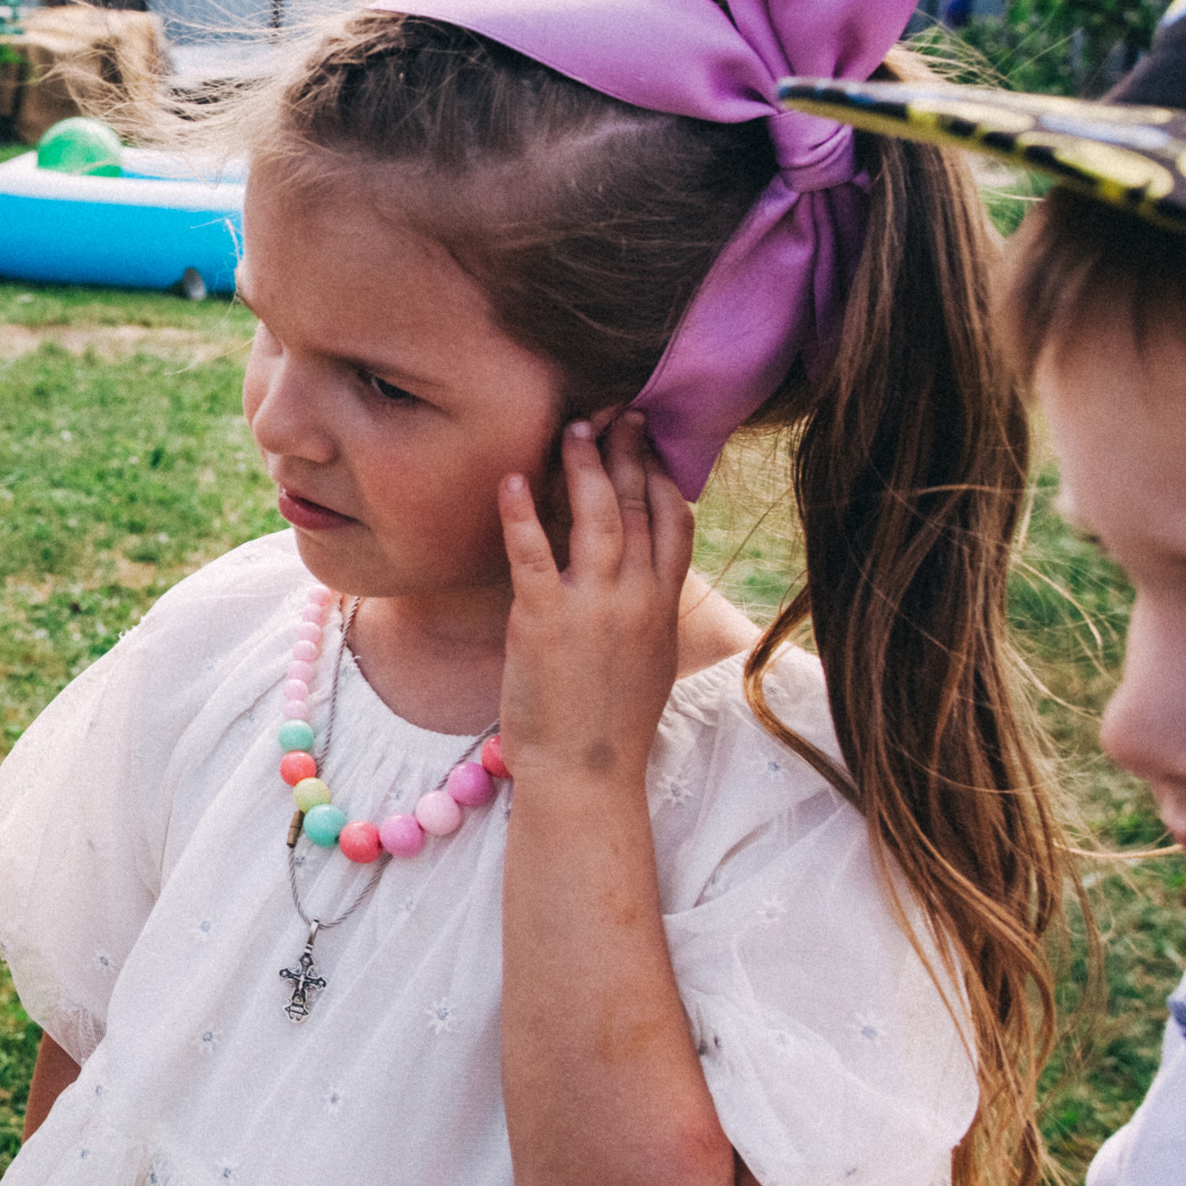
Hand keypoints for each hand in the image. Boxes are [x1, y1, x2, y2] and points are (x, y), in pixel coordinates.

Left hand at [496, 411, 693, 782]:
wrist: (586, 776)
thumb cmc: (610, 725)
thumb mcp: (649, 660)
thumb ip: (649, 611)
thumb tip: (648, 577)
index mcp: (662, 607)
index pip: (675, 522)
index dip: (662, 473)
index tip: (651, 439)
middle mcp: (636, 599)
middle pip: (640, 506)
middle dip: (628, 451)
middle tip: (616, 409)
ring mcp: (591, 607)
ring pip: (597, 517)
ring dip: (585, 467)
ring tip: (572, 428)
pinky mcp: (542, 620)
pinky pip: (533, 553)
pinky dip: (522, 512)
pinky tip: (510, 478)